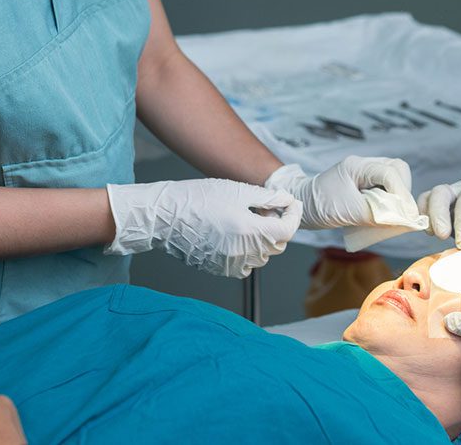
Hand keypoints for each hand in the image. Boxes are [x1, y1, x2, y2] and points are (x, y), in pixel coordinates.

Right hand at [105, 179, 301, 278]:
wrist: (165, 217)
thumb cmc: (198, 199)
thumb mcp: (237, 191)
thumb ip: (267, 198)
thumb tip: (288, 200)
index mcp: (251, 231)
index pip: (288, 230)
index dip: (294, 216)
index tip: (291, 205)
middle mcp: (244, 252)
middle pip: (278, 244)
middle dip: (279, 226)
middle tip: (268, 208)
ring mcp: (232, 263)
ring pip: (263, 255)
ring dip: (264, 239)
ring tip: (249, 220)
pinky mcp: (221, 269)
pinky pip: (246, 265)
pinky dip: (249, 252)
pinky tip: (237, 236)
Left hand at [265, 156, 414, 229]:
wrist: (300, 205)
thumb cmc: (319, 205)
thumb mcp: (347, 211)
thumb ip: (375, 214)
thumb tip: (399, 219)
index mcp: (358, 166)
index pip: (390, 173)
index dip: (402, 194)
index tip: (407, 214)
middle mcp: (363, 165)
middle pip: (397, 170)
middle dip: (403, 191)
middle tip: (401, 212)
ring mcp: (364, 173)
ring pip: (393, 178)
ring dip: (397, 196)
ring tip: (393, 214)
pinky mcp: (364, 184)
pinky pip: (385, 187)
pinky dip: (390, 200)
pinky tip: (385, 212)